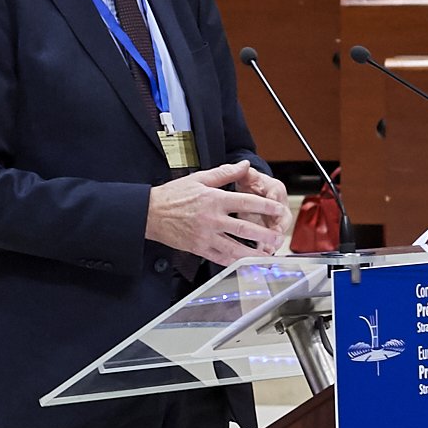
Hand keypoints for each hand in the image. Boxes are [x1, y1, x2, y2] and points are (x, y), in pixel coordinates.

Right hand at [148, 161, 289, 265]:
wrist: (149, 213)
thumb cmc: (173, 195)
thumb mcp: (199, 178)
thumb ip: (224, 173)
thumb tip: (244, 165)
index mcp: (214, 199)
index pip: (246, 203)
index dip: (266, 207)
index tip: (278, 210)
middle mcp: (212, 218)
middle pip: (244, 228)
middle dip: (264, 234)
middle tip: (278, 237)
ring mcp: (205, 236)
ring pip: (235, 247)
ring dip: (253, 252)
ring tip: (267, 254)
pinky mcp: (199, 248)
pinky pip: (220, 257)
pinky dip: (234, 261)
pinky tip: (245, 263)